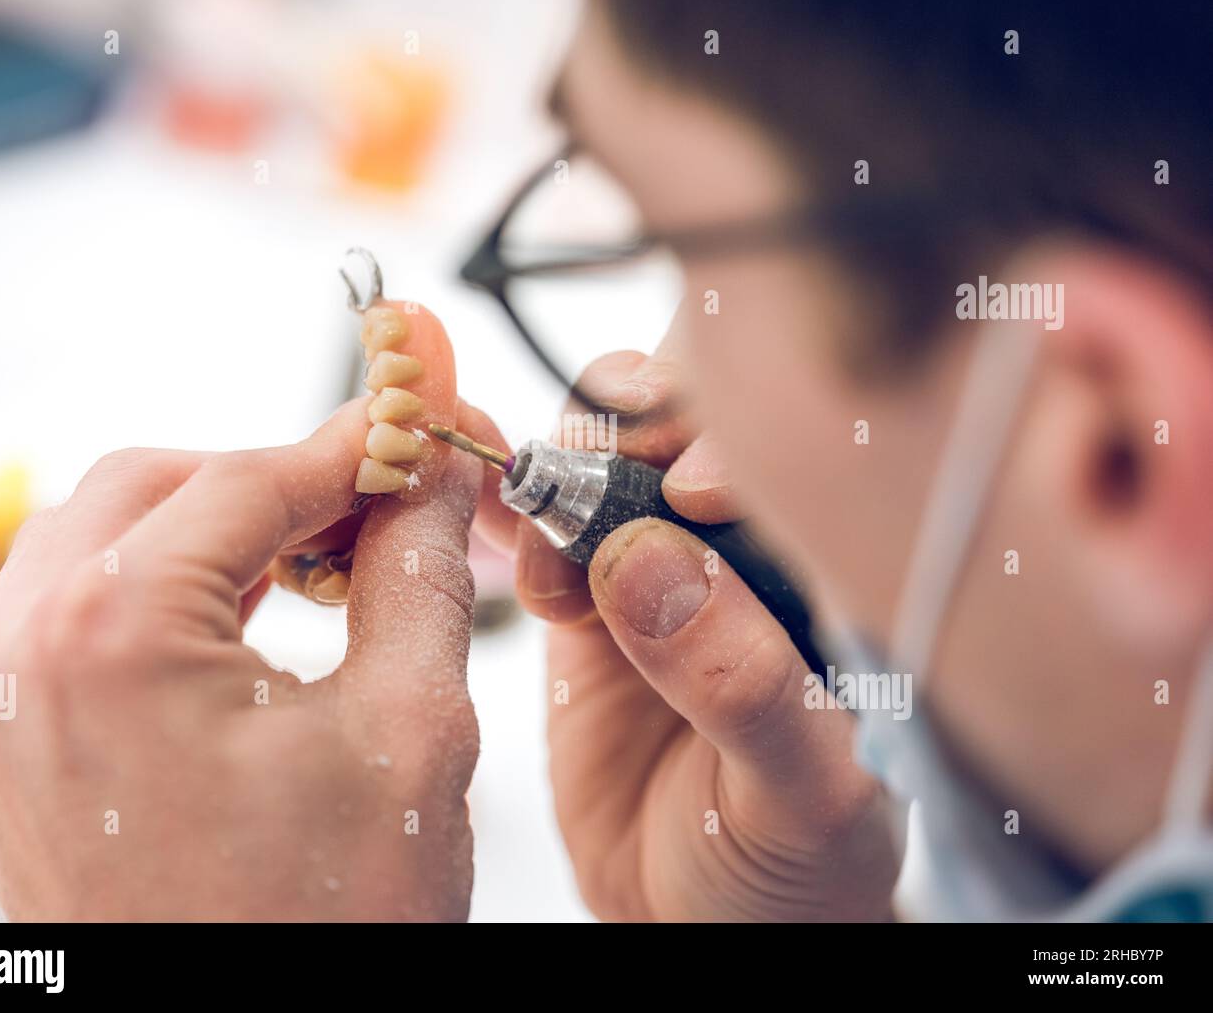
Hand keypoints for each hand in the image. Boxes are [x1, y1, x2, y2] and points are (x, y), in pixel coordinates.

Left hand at [0, 398, 483, 920]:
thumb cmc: (325, 927)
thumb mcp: (412, 730)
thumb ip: (420, 572)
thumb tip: (429, 476)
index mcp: (107, 642)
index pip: (245, 480)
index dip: (345, 447)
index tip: (409, 432)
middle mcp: (12, 664)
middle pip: (152, 486)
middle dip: (269, 480)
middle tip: (368, 502)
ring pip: (97, 540)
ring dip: (210, 530)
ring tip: (315, 559)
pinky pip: (64, 616)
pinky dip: (154, 590)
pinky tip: (239, 613)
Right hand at [511, 350, 901, 920]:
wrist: (704, 923)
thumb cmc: (798, 869)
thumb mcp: (802, 795)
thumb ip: (743, 683)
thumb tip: (646, 563)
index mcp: (836, 575)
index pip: (798, 460)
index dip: (740, 444)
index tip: (691, 489)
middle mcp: (747, 548)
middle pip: (690, 424)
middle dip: (637, 427)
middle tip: (598, 479)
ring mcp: (659, 564)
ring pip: (605, 459)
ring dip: (564, 480)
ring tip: (552, 573)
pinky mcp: (585, 598)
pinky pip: (541, 527)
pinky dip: (511, 513)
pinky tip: (514, 548)